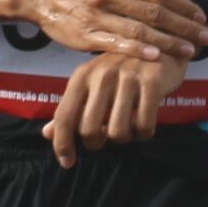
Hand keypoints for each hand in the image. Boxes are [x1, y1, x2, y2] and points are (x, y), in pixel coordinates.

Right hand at [18, 0, 207, 61]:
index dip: (184, 6)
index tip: (201, 17)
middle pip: (156, 12)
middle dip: (185, 26)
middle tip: (206, 37)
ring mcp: (97, 14)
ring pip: (141, 30)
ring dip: (169, 42)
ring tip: (190, 51)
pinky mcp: (86, 35)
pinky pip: (117, 43)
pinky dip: (139, 51)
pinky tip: (157, 58)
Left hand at [45, 50, 185, 165]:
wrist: (160, 44)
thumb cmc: (122, 70)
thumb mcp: (92, 84)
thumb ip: (71, 108)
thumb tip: (46, 134)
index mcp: (82, 75)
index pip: (64, 117)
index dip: (62, 144)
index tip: (67, 162)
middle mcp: (102, 74)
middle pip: (89, 130)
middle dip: (96, 143)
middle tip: (105, 137)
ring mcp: (128, 76)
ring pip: (118, 132)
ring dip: (124, 138)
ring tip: (128, 126)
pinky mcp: (153, 81)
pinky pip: (144, 125)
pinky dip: (144, 132)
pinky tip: (145, 123)